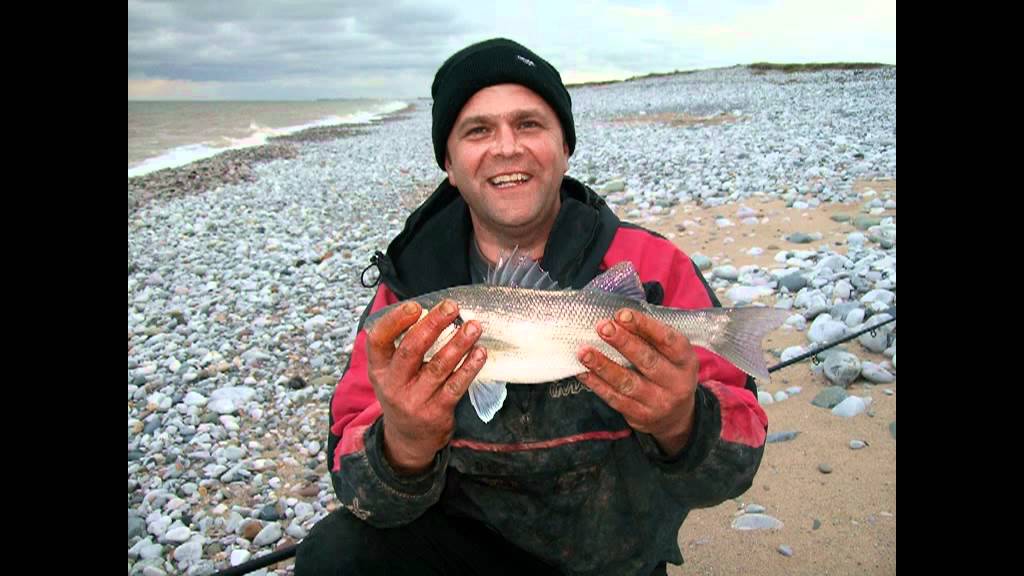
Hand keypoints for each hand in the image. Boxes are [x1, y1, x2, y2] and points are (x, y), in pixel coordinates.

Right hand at [366, 299, 485, 473]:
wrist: (408, 439)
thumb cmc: (404, 393)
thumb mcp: (391, 373)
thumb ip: (404, 346)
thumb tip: (434, 312)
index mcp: (378, 369)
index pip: (378, 340)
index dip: (395, 321)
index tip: (416, 306)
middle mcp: (393, 385)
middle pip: (411, 350)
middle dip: (432, 325)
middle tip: (451, 307)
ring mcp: (415, 400)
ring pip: (438, 367)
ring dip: (458, 343)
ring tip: (473, 326)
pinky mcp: (437, 412)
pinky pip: (456, 386)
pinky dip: (469, 367)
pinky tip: (479, 353)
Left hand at [577, 308, 699, 456]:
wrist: (676, 417)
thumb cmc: (668, 373)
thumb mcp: (672, 355)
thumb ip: (652, 338)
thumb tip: (617, 318)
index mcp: (686, 361)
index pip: (667, 341)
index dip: (645, 326)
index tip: (622, 314)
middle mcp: (676, 383)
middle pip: (647, 361)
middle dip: (623, 342)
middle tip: (603, 327)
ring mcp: (658, 402)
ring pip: (627, 382)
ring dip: (603, 365)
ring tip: (584, 351)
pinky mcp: (640, 416)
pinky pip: (615, 398)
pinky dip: (597, 384)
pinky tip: (584, 372)